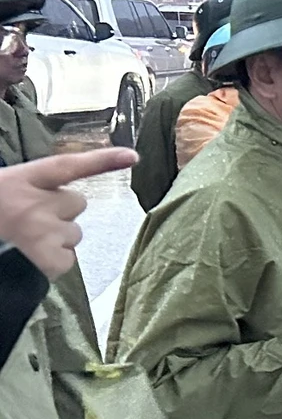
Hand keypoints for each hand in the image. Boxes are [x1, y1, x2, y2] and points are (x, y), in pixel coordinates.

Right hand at [0, 147, 136, 276]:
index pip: (68, 166)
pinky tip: (31, 259)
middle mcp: (35, 204)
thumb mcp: (3, 190)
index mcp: (20, 180)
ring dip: (57, 237)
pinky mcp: (47, 260)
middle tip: (31, 220)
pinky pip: (67, 260)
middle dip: (61, 212)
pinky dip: (53, 262)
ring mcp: (43, 232)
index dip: (102, 160)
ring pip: (74, 233)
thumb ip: (29, 189)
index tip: (132, 156)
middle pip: (77, 203)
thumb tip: (61, 197)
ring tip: (26, 241)